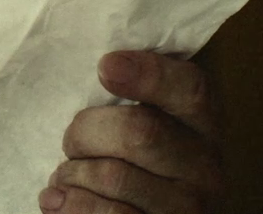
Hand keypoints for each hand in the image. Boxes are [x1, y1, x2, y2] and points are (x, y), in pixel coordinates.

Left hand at [39, 50, 222, 213]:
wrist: (142, 212)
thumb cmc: (128, 158)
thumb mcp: (140, 118)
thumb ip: (128, 91)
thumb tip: (105, 63)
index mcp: (202, 123)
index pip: (191, 89)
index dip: (150, 75)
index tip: (106, 67)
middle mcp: (205, 166)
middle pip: (138, 131)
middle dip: (85, 132)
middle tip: (71, 142)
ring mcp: (188, 207)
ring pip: (114, 177)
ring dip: (73, 174)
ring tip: (66, 175)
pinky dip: (71, 205)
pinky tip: (57, 200)